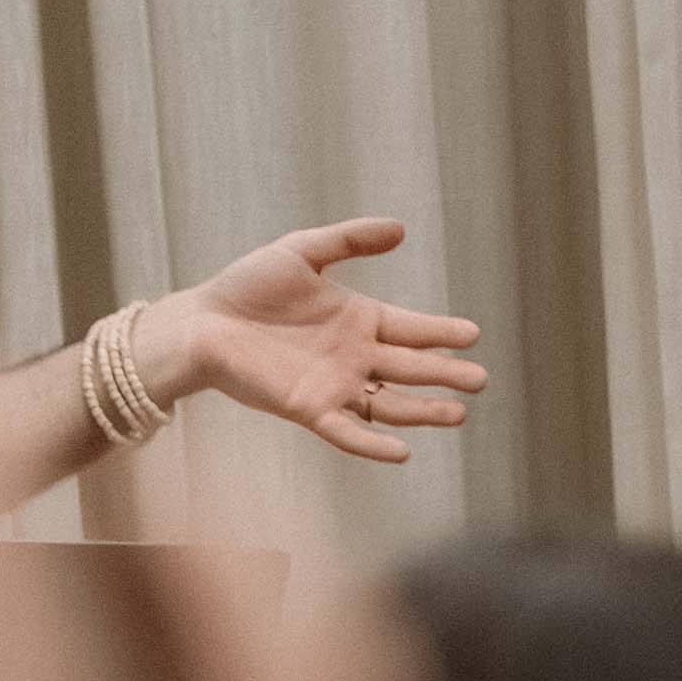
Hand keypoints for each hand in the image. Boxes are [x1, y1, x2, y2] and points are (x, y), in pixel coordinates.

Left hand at [157, 220, 487, 469]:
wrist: (201, 322)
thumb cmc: (246, 287)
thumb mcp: (302, 251)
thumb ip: (350, 240)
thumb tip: (401, 229)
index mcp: (358, 319)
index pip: (412, 329)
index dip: (442, 333)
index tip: (473, 334)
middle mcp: (353, 356)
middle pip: (410, 368)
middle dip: (445, 374)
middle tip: (480, 379)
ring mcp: (334, 385)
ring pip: (390, 404)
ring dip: (423, 411)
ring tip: (458, 413)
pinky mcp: (309, 409)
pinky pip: (348, 432)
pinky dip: (374, 444)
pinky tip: (402, 451)